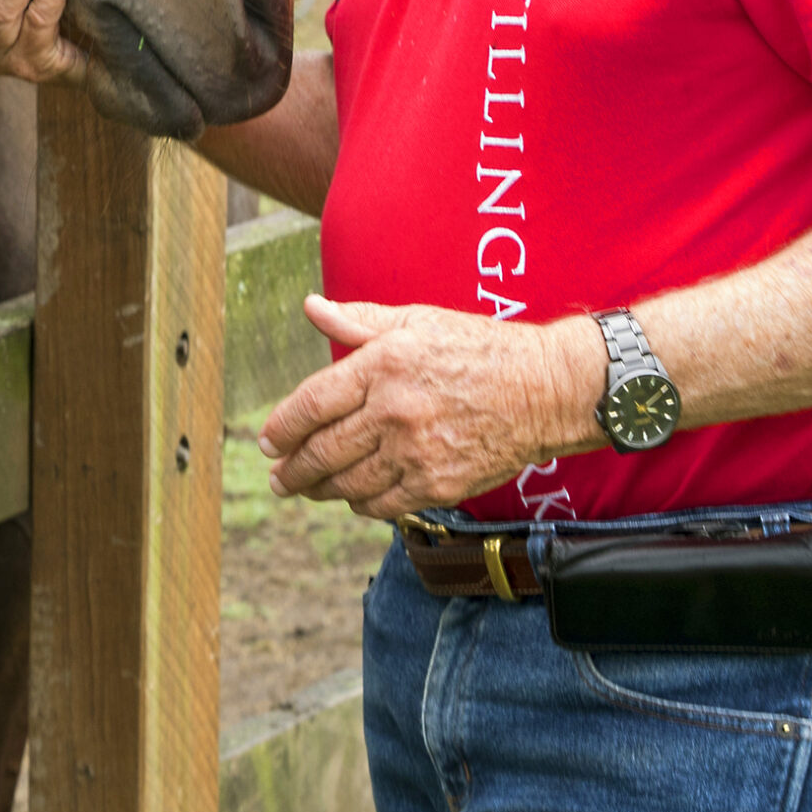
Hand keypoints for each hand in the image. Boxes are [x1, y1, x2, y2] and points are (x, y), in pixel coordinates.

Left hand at [256, 298, 602, 518]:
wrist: (543, 389)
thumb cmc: (478, 348)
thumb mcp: (416, 320)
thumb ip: (357, 320)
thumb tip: (312, 307)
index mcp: (382, 365)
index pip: (313, 403)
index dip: (283, 426)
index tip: (268, 440)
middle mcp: (394, 411)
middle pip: (324, 450)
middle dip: (293, 468)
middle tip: (278, 477)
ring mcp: (416, 452)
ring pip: (349, 482)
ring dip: (320, 489)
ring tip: (305, 488)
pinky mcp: (438, 484)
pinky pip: (383, 504)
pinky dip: (361, 503)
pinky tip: (353, 497)